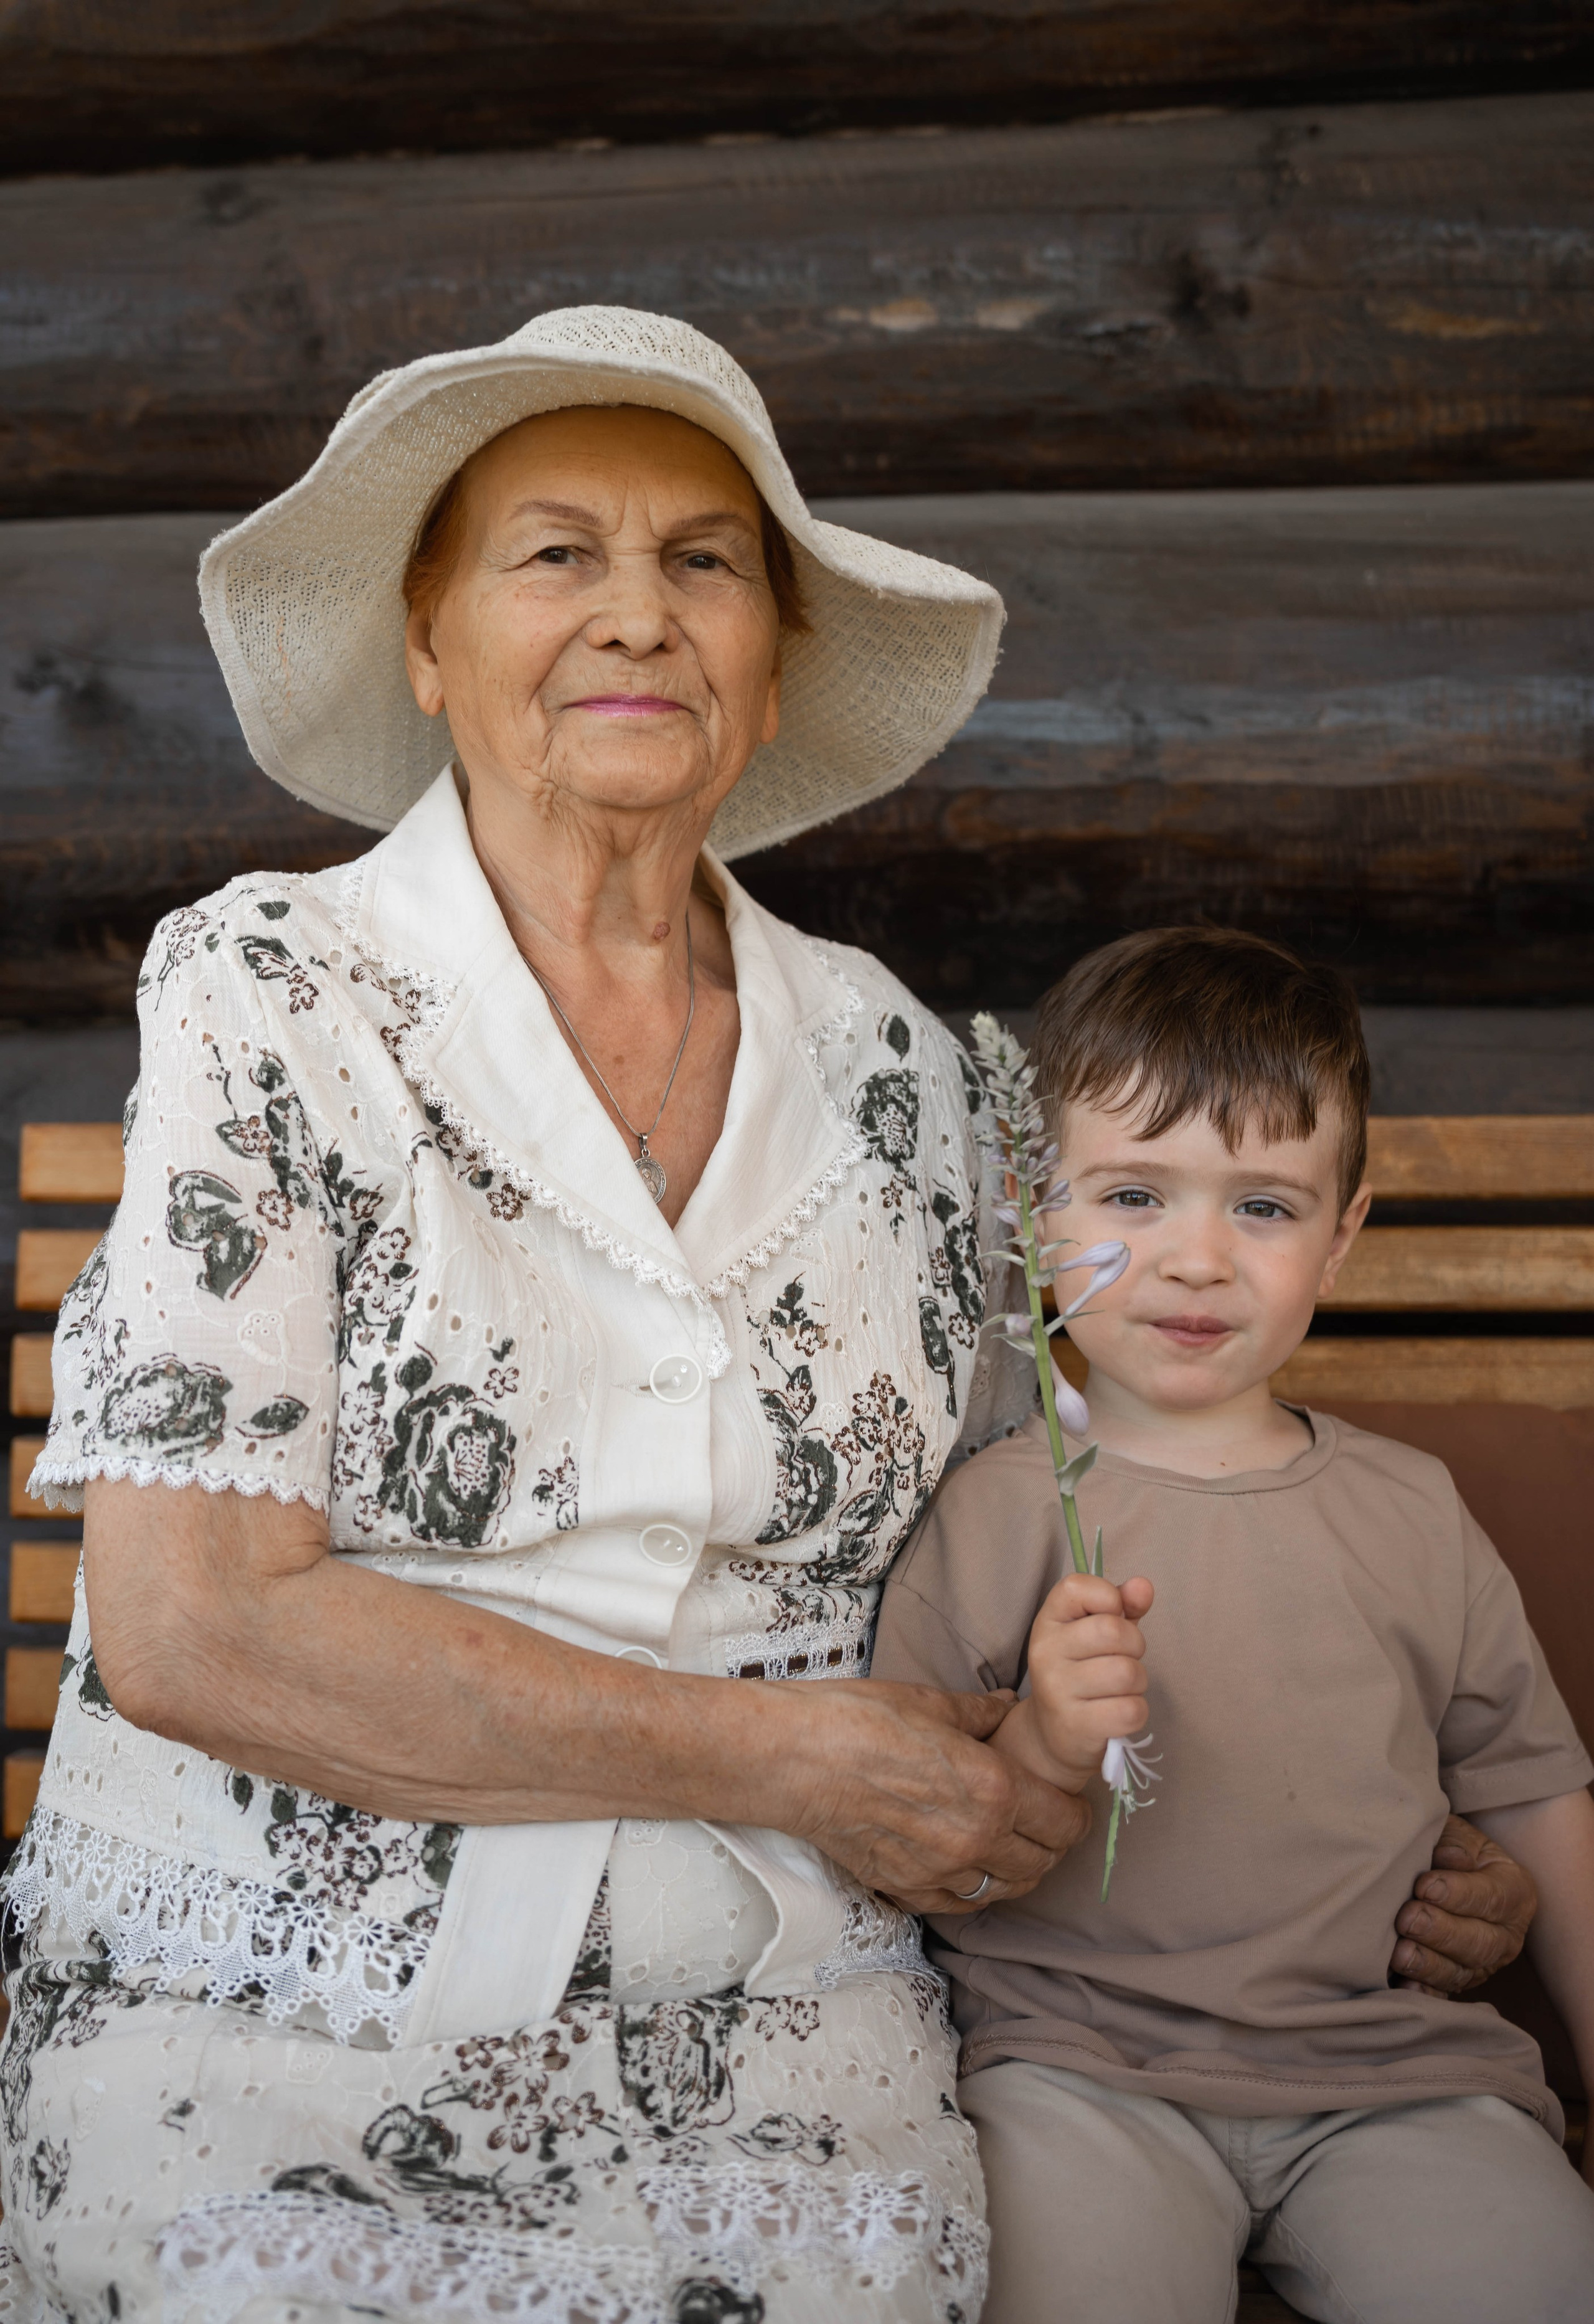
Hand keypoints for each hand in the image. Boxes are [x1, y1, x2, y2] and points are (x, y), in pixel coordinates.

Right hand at [780, 1678, 1091, 1915]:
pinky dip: (972, 1887)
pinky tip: (965, 1864)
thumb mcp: (931, 1703)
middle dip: (1052, 1843)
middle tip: (1044, 1821)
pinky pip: (959, 1903)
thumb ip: (981, 1713)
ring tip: (1009, 1844)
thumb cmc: (859, 1720)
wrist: (794, 1760)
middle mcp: (975, 1841)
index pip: (1066, 1822)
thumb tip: (1006, 1707)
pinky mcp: (905, 1888)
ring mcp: (939, 1872)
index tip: (1071, 1802)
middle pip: (1043, 1862)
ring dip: (1016, 1869)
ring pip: (1005, 1889)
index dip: (1077, 1813)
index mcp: (993, 1790)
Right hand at [1005, 1571, 1154, 1790]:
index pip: (1077, 1586)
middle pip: (1113, 1631)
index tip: (1111, 1616)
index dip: (1109, 1597)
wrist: (1053, 1735)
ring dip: (1137, 1682)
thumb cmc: (1082, 1674)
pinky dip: (1136, 1712)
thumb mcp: (1095, 1633)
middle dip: (1135, 1646)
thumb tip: (1143, 1587)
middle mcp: (1045, 1651)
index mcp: (1048, 1621)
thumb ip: (1122, 1606)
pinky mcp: (1076, 1725)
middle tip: (1124, 1660)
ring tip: (1121, 1689)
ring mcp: (1057, 1689)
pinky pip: (1131, 1710)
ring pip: (1127, 1673)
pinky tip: (1118, 1713)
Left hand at [1391, 1814, 1536, 1995]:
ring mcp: (1483, 1964)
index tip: (1424, 1885)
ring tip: (1399, 1953)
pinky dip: (1422, 1993)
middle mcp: (1506, 1935)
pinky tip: (1402, 1986)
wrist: (1437, 1869)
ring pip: (1461, 1972)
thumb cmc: (1446, 1845)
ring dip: (1428, 1965)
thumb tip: (1451, 1857)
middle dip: (1441, 1932)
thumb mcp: (1455, 1833)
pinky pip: (1442, 1995)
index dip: (1458, 1894)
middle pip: (1480, 1943)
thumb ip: (1454, 1842)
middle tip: (1407, 1919)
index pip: (1492, 1897)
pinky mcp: (1457, 1981)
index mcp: (1514, 1891)